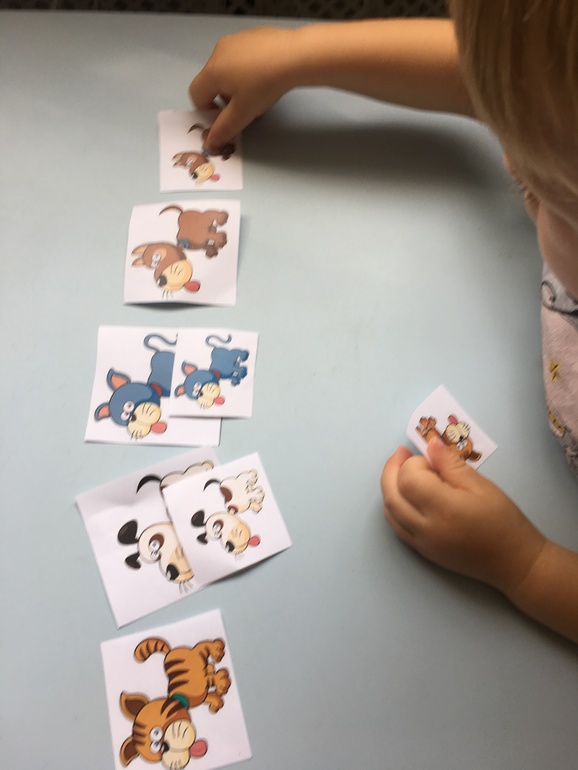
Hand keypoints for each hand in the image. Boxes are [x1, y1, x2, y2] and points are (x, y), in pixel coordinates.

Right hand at [189, 27, 297, 150]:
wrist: (294, 55)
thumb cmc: (264, 85)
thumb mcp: (243, 113)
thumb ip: (224, 129)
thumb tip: (210, 143)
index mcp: (212, 70)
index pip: (196, 94)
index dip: (207, 111)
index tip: (225, 117)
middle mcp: (219, 51)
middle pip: (213, 81)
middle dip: (225, 98)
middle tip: (245, 107)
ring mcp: (235, 40)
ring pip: (228, 68)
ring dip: (237, 84)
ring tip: (259, 91)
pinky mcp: (252, 35)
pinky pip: (243, 56)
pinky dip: (249, 68)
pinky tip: (267, 74)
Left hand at [381, 437, 545, 593]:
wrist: (514, 563)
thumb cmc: (503, 521)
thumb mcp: (482, 486)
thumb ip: (451, 465)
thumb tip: (431, 445)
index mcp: (443, 509)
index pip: (409, 479)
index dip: (413, 463)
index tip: (431, 459)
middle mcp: (425, 528)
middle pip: (391, 495)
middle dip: (392, 470)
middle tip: (402, 454)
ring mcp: (421, 543)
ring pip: (389, 512)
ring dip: (389, 488)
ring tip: (402, 472)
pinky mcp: (422, 552)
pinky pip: (397, 527)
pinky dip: (395, 506)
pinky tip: (406, 495)